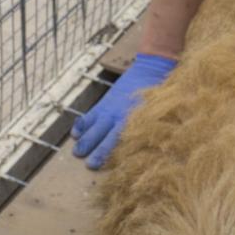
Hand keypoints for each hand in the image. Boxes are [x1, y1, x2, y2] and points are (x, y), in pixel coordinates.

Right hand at [72, 53, 177, 168]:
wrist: (150, 69)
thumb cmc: (159, 95)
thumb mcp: (159, 114)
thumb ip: (152, 130)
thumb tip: (158, 150)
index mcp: (135, 121)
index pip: (122, 141)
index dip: (114, 154)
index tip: (108, 165)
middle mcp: (119, 116)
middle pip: (105, 137)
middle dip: (96, 151)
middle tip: (87, 164)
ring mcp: (110, 109)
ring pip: (95, 127)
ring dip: (85, 140)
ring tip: (76, 152)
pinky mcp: (104, 102)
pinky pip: (91, 115)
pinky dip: (82, 124)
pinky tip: (75, 133)